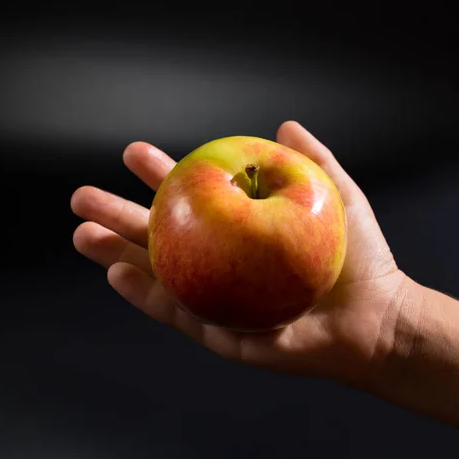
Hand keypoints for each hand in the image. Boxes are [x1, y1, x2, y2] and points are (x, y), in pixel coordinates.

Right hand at [71, 122, 408, 384]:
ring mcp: (217, 302)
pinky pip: (178, 314)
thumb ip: (312, 160)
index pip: (193, 203)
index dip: (162, 178)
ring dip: (115, 255)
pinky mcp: (222, 335)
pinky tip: (118, 272)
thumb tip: (285, 123)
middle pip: (162, 239)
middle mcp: (221, 267)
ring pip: (157, 276)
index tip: (133, 154)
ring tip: (82, 233)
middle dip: (119, 216)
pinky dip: (146, 295)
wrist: (377, 319)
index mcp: (240, 235)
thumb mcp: (337, 197)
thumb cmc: (360, 260)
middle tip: (82, 198)